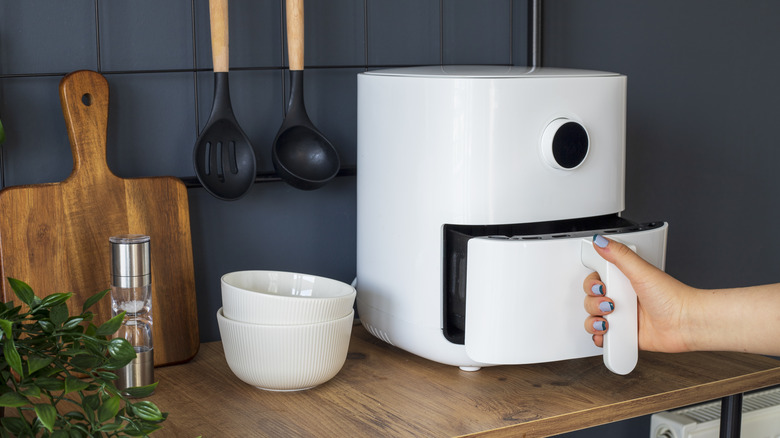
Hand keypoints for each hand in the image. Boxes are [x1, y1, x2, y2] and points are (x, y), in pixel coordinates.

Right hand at [583, 235, 693, 352]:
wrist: (687, 324)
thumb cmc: (673, 297)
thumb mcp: (642, 271)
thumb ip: (619, 254)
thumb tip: (600, 240)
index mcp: (624, 280)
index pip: (596, 280)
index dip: (592, 284)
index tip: (601, 286)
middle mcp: (622, 298)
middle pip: (591, 300)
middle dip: (593, 303)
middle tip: (609, 303)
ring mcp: (623, 317)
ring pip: (593, 318)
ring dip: (594, 321)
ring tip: (609, 320)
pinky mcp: (625, 335)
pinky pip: (604, 337)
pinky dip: (600, 337)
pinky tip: (607, 333)